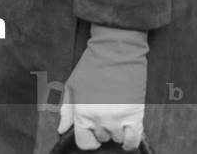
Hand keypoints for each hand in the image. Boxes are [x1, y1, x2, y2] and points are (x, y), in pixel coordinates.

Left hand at [58, 26, 146, 150]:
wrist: (113, 53)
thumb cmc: (91, 68)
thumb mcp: (72, 87)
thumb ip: (66, 111)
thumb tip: (61, 130)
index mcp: (81, 112)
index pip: (84, 143)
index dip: (88, 138)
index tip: (91, 130)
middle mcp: (99, 119)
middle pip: (102, 139)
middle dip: (102, 128)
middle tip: (103, 111)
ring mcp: (117, 119)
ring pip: (117, 139)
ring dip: (117, 130)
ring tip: (114, 112)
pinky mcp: (134, 116)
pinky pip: (133, 141)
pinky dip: (131, 140)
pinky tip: (127, 131)